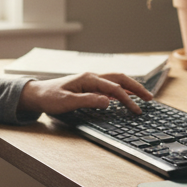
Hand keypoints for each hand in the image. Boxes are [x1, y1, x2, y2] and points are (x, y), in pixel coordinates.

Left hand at [18, 72, 152, 115]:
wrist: (37, 94)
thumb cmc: (50, 98)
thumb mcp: (67, 102)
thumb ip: (88, 101)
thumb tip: (108, 101)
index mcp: (88, 79)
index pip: (114, 88)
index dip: (128, 99)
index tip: (137, 110)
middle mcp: (91, 77)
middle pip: (120, 78)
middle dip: (136, 87)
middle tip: (149, 98)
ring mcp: (91, 80)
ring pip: (116, 80)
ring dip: (131, 86)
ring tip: (144, 96)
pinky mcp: (89, 85)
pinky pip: (110, 85)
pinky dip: (122, 88)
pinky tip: (127, 95)